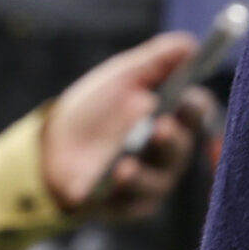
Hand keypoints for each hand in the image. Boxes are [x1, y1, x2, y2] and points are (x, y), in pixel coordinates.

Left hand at [40, 32, 221, 221]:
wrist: (53, 145)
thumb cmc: (97, 107)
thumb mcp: (124, 75)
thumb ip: (157, 59)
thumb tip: (190, 44)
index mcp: (174, 116)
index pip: (194, 112)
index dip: (194, 105)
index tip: (186, 96)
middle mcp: (169, 150)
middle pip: (180, 147)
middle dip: (172, 139)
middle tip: (161, 127)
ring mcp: (151, 179)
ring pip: (158, 180)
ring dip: (143, 173)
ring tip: (125, 165)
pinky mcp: (129, 205)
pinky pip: (132, 203)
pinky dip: (121, 195)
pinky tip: (110, 183)